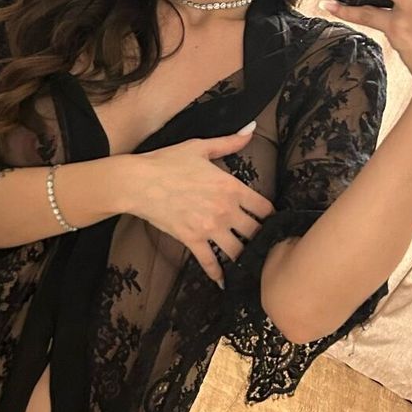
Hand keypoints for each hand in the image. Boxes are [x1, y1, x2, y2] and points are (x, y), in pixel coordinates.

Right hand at [126, 126, 274, 286]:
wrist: (139, 182)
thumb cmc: (168, 161)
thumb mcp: (200, 147)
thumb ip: (229, 142)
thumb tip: (252, 129)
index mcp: (232, 187)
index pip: (264, 208)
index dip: (271, 216)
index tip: (272, 222)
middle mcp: (226, 210)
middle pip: (255, 232)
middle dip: (261, 239)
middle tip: (265, 246)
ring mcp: (209, 228)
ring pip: (237, 250)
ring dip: (245, 258)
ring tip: (250, 265)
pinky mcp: (192, 240)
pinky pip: (210, 262)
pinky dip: (218, 274)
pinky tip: (224, 282)